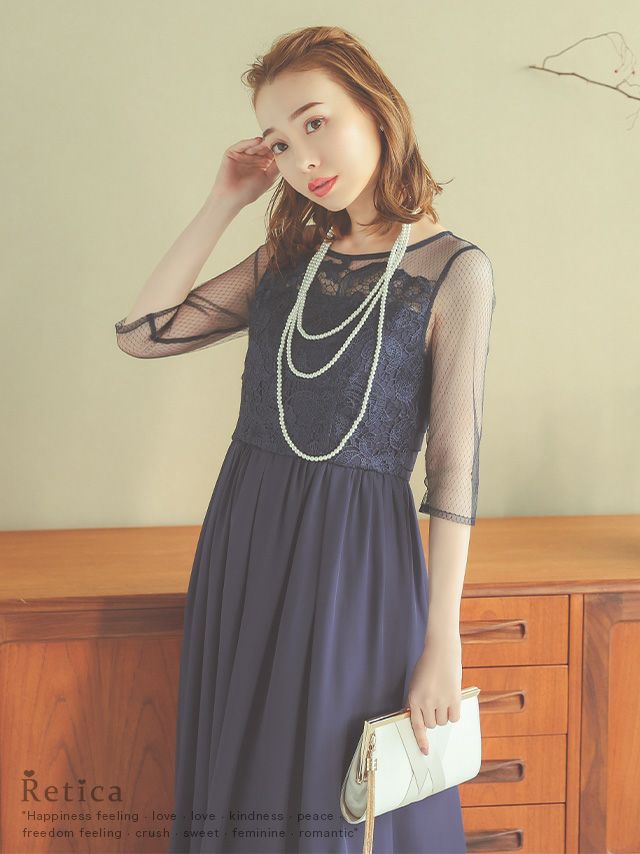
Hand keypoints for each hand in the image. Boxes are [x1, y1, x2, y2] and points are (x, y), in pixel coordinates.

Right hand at [211, 135, 279, 207]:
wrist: (231, 198)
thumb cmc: (249, 191)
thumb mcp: (268, 178)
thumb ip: (277, 166)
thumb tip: (287, 153)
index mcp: (261, 163)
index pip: (270, 152)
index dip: (277, 149)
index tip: (286, 145)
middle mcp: (252, 157)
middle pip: (263, 147)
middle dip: (269, 144)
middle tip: (277, 139)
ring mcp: (242, 154)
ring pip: (253, 145)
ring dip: (261, 143)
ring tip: (268, 142)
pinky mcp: (232, 152)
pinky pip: (241, 145)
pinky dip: (249, 142)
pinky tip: (258, 141)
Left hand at [404, 628, 461, 754]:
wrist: (441, 651)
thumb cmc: (427, 665)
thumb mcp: (415, 683)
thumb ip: (416, 701)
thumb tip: (419, 718)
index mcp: (413, 697)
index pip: (416, 725)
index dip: (421, 740)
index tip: (425, 751)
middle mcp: (426, 701)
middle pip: (431, 725)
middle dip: (432, 718)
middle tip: (435, 705)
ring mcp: (441, 701)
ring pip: (442, 722)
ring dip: (443, 715)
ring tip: (442, 699)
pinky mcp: (454, 698)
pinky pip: (454, 717)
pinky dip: (453, 714)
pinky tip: (451, 702)